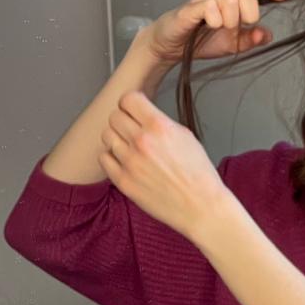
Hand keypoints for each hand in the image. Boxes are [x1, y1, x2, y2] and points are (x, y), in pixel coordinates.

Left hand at [99, 90, 230, 241]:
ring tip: (130, 147)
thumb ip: (159, 121)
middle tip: (133, 130)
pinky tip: (125, 162)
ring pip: (106, 136)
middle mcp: (142, 141)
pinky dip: (112, 158)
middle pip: (114, 116)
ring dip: (117, 139)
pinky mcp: (123, 181)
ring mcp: (130, 162)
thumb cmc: (197, 173)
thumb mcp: (184, 135)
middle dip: (124, 120)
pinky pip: (104, 158)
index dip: (131, 104)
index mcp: (159, 126)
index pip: (128, 99)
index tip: (134, 110)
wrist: (200, 206)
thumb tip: (142, 113)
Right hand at [143, 0, 287, 65]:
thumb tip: (268, 34)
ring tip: (220, 29)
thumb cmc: (199, 40)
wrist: (170, 47)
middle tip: (238, 27)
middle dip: (249, 12)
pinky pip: (210, 6)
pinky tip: (210, 26)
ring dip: (231, 20)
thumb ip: (250, 39)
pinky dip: (215, 19)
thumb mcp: (231, 45)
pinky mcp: (190, 7)